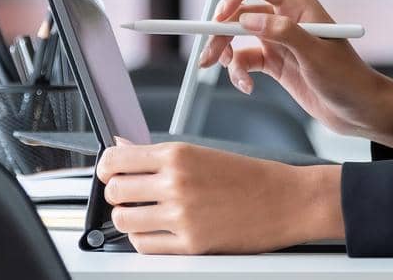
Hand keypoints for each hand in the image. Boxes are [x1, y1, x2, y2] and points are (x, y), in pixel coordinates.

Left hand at [96, 138, 342, 253]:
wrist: (286, 200)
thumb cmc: (249, 176)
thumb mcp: (202, 153)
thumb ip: (157, 155)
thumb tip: (121, 147)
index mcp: (178, 154)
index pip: (116, 159)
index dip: (106, 167)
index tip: (109, 172)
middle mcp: (176, 183)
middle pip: (115, 191)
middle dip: (116, 194)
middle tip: (129, 194)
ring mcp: (182, 215)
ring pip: (124, 221)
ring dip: (128, 219)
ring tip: (143, 214)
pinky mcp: (191, 245)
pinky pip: (145, 246)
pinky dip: (144, 240)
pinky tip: (157, 230)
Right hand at [198, 0, 392, 149]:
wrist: (360, 111)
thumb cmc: (347, 79)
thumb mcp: (316, 55)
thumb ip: (283, 32)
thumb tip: (246, 19)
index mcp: (298, 5)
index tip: (219, 18)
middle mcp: (285, 18)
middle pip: (239, 12)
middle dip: (220, 32)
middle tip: (207, 56)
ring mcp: (278, 41)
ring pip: (237, 38)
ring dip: (224, 54)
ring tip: (221, 73)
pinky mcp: (275, 63)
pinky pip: (245, 60)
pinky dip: (238, 73)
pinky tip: (247, 87)